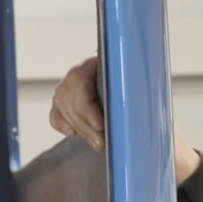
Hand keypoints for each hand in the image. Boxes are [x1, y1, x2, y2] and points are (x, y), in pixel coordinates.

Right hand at [47, 56, 201, 182]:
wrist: (145, 108)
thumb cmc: (147, 98)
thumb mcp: (145, 93)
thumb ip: (137, 95)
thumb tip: (139, 105)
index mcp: (101, 59)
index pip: (80, 79)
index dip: (87, 105)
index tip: (101, 126)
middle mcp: (82, 70)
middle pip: (67, 95)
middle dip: (84, 122)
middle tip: (102, 141)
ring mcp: (70, 87)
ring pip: (61, 106)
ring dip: (80, 128)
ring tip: (99, 142)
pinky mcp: (64, 104)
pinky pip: (56, 116)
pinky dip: (65, 126)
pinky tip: (78, 133)